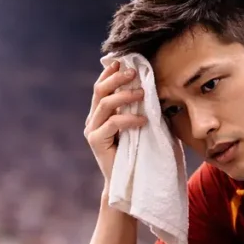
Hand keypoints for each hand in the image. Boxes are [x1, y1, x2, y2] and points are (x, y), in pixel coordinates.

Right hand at [84, 61, 147, 182]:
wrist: (128, 183)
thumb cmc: (138, 154)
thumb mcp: (138, 126)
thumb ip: (137, 109)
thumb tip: (151, 87)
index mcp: (100, 114)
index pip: (101, 87)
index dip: (110, 73)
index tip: (123, 61)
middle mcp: (92, 120)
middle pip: (100, 90)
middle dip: (116, 78)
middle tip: (134, 72)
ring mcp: (92, 130)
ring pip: (105, 104)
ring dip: (125, 95)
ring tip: (143, 93)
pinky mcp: (96, 142)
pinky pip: (112, 123)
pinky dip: (128, 119)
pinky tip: (142, 120)